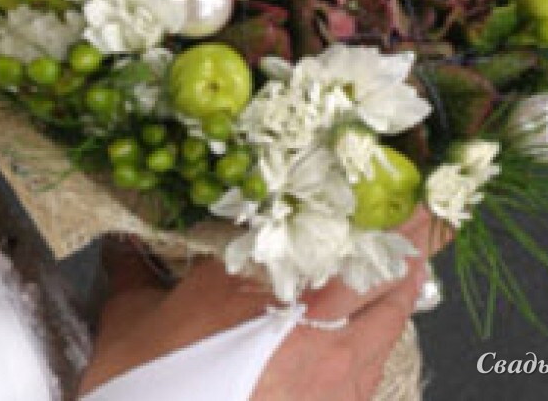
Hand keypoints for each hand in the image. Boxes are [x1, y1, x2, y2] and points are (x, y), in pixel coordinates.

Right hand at [78, 206, 450, 398]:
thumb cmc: (146, 392)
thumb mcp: (130, 325)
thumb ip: (134, 274)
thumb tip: (121, 246)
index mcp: (255, 276)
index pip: (316, 218)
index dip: (354, 193)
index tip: (375, 170)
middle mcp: (304, 310)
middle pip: (377, 255)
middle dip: (408, 226)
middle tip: (426, 202)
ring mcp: (333, 359)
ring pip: (394, 303)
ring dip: (408, 273)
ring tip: (420, 249)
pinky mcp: (345, 399)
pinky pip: (384, 350)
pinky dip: (392, 322)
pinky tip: (387, 317)